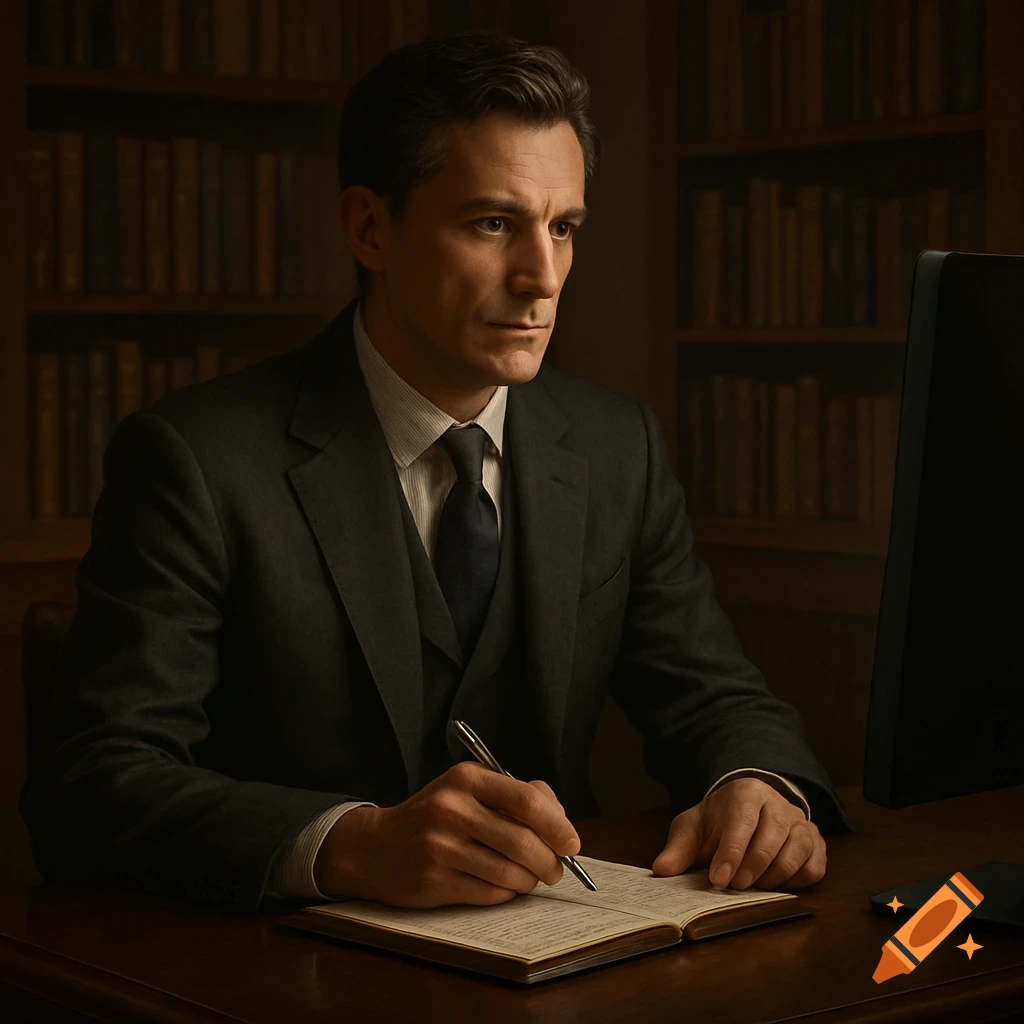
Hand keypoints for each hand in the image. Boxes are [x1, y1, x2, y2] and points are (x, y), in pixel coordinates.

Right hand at [312, 761, 580, 907]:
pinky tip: (502, 885)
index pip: (526, 801)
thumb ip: (514, 794)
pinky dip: (506, 893)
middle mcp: (452, 809)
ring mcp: (441, 846)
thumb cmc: (434, 815)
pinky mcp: (435, 880)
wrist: (375, 846)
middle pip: (523, 841)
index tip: (572, 842)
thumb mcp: (467, 788)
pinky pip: (490, 893)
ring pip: (510, 872)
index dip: (558, 825)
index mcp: (466, 779)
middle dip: (550, 861)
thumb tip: (559, 817)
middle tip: (556, 869)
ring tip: (529, 878)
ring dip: (530, 881)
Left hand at [650, 777, 825, 890]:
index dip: (731, 852)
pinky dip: (798, 881)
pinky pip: (815, 866)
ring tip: (753, 887)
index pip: (742, 820)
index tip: (718, 879)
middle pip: (773, 835)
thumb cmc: (718, 820)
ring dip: (775, 875)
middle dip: (752, 866)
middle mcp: (778, 803)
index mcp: (746, 792)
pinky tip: (777, 886)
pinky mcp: (815, 842)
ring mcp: (801, 822)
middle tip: (735, 887)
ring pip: (798, 849)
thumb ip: (679, 846)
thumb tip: (663, 869)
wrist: (747, 808)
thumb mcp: (694, 826)